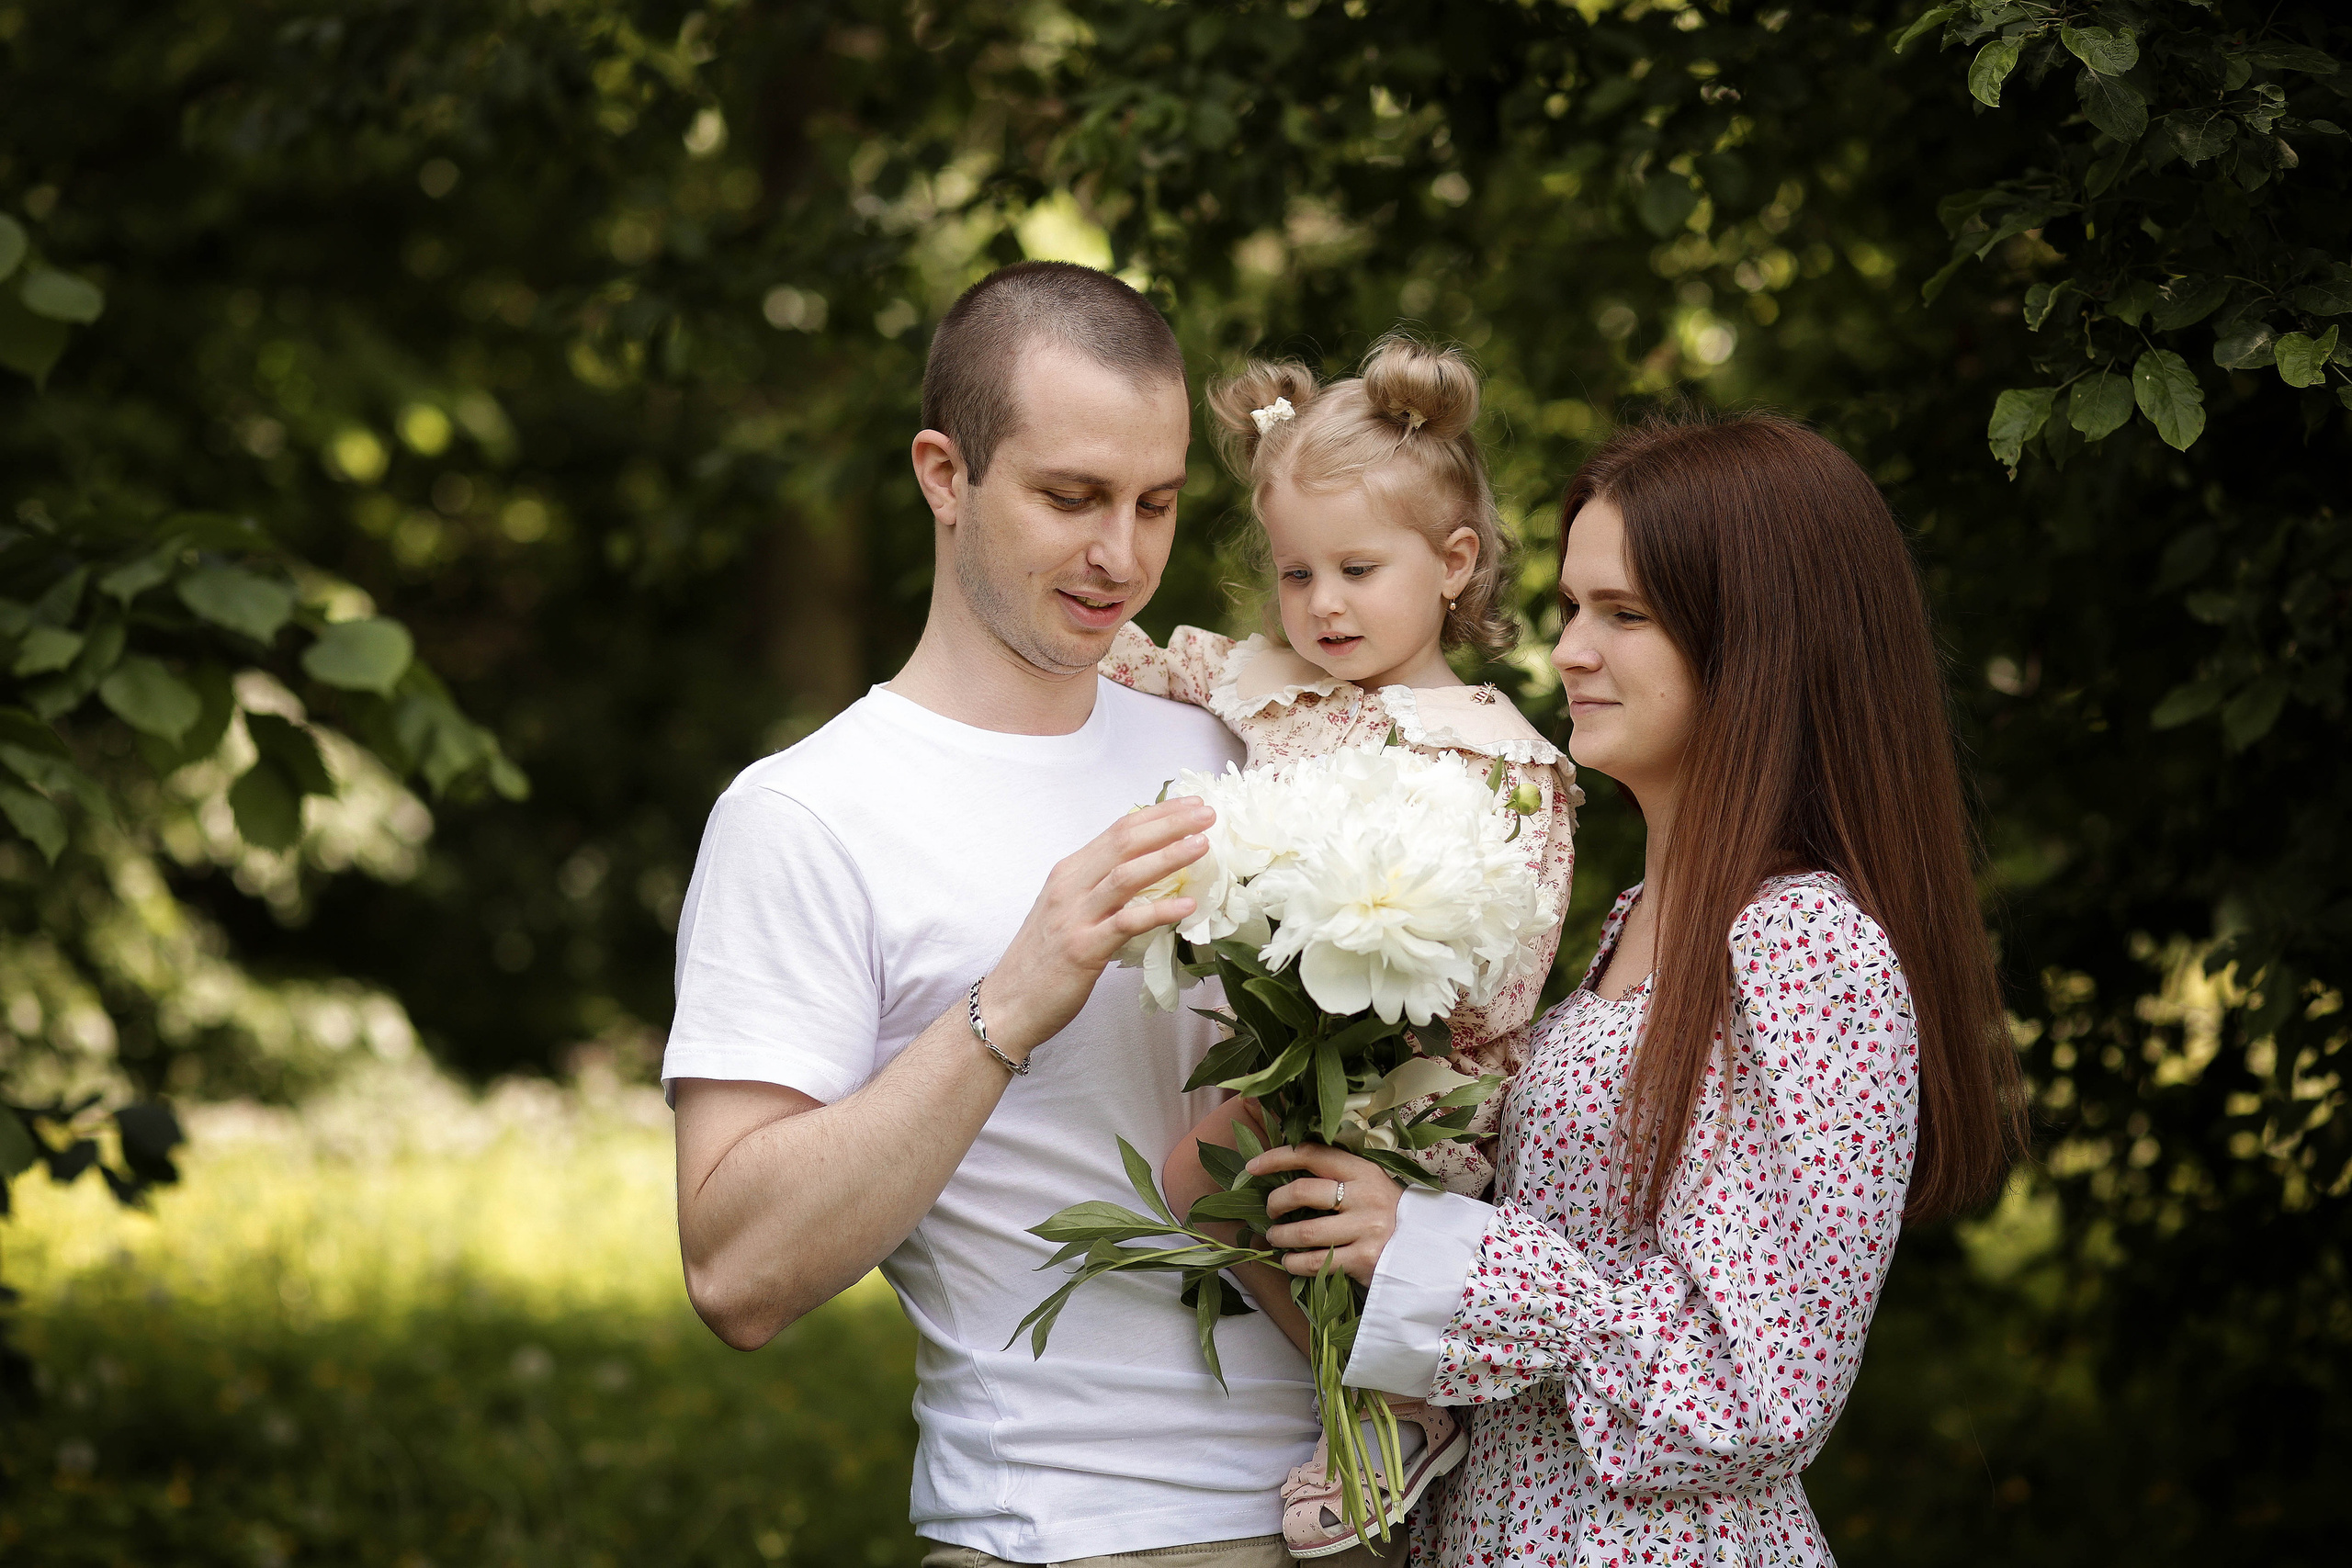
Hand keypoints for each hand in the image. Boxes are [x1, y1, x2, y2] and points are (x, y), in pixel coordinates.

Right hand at [979, 797, 1212, 1059]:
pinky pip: (1126, 923)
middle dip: (1169, 824)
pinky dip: (1158, 911)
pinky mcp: (1083, 949)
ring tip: (1202, 845)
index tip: (1192, 804)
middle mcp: (1070, 886)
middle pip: (1125, 842)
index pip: (1118, 830)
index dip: (1158, 814)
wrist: (1008, 1004)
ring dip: (1167, 856)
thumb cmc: (1043, 960)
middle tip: (1207, 813)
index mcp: (1069, 872)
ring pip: (1126, 875)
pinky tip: (1187, 907)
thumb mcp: (1067, 910)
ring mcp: (1075, 916)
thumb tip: (1147, 872)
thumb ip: (1099, 888)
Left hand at [1248, 1144, 1401, 1286]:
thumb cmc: (1389, 1213)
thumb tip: (1283, 1174)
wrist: (1427, 1249)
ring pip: (1305, 1231)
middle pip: (1303, 1192)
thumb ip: (1336, 1176)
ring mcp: (1366, 1229)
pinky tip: (1289, 1261)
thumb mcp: (1369, 1184)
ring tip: (1274, 1237)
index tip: (1253, 1167)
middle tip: (1270, 1211)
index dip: (1277, 1157)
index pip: (1313, 1155)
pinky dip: (1294, 1263)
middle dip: (1275, 1202)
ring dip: (1279, 1236)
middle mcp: (1365, 1196)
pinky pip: (1316, 1262)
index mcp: (1364, 1170)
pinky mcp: (1365, 1259)